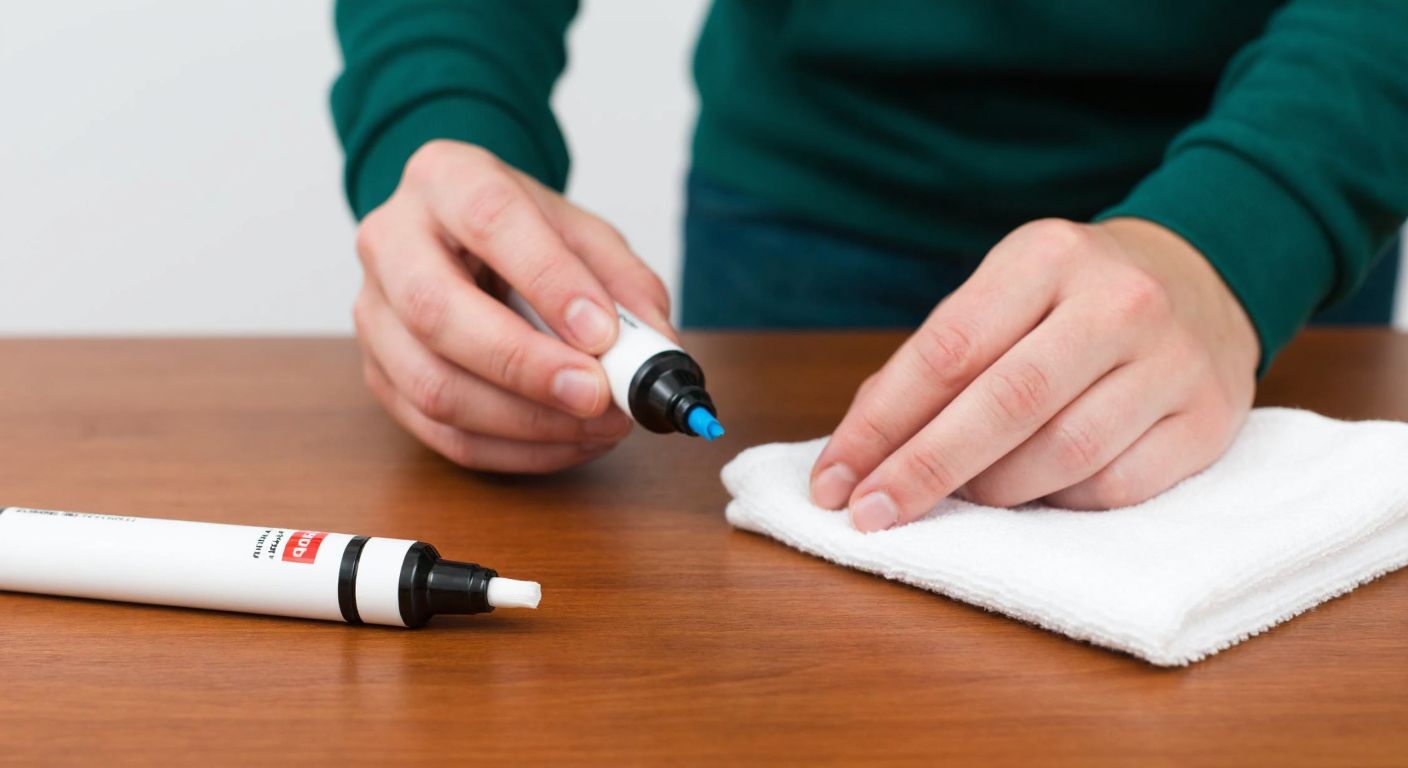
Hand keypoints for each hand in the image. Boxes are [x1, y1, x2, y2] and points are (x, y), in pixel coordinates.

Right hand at [353, 140, 675, 472]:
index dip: (548, 280)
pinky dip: (513, 451)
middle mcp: (391, 240)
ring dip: (526, 422)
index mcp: (446, 179)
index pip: (490, 220)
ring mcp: (374, 313)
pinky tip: (566, 443)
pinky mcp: (378, 375)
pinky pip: (440, 434)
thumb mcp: (583, 235)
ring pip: (433, 385)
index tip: (603, 332)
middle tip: (596, 395)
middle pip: (436, 310)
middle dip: (525, 365)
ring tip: (598, 425)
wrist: (463, 242)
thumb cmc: (525, 236)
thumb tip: (658, 352)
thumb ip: (625, 285)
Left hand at [810, 217, 1258, 529]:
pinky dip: (1058, 502)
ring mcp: (1173, 362)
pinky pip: (1114, 488)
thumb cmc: (1070, 301)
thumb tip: (858, 452)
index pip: (947, 351)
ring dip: (992, 491)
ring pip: (1061, 455)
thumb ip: (933, 363)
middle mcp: (1117, 302)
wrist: (1202, 280)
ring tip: (962, 494)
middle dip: (923, 470)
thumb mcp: (1002, 297)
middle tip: (871, 514)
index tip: (833, 480)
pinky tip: (1036, 492)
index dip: (881, 424)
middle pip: (1004, 404)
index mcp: (1046, 256)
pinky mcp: (1208, 421)